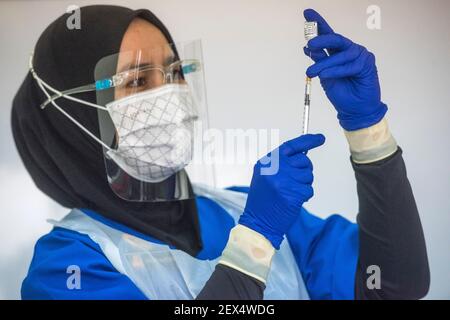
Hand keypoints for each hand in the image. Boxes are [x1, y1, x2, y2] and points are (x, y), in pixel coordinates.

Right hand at [238, 134, 324, 248]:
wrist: (257, 222)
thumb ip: (280, 164)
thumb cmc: (262, 201)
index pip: (291, 146)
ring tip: (289, 193)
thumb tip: (303, 154)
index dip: (308, 140)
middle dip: (304, 171)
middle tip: (294, 183)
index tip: (320, 138)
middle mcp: (275, 168)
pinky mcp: (293, 194)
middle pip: (304, 160)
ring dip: (303, 185)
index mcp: (266, 162)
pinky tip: (292, 201)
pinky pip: (309, 190)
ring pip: (308, 176)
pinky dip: (304, 196)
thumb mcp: (265, 176)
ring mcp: (284, 181)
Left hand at [303, 9, 386, 130]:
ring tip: (312, 72)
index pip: (328, 35)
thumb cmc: (342, 94)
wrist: (354, 111)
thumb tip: (308, 47)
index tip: (307, 13)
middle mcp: (350, 51)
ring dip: (325, 63)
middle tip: (310, 43)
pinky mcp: (367, 64)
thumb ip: (319, 61)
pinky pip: (349, 65)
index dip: (318, 23)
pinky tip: (326, 75)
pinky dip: (336, 70)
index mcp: (338, 53)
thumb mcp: (324, 76)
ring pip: (341, 54)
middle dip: (322, 38)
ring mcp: (360, 56)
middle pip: (336, 38)